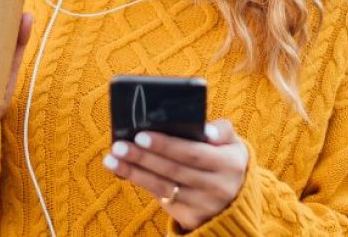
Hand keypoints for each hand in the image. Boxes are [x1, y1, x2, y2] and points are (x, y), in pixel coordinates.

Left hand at [102, 120, 248, 231]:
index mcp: (229, 164)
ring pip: (163, 187)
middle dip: (144, 157)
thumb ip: (222, 131)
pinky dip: (140, 182)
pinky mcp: (191, 217)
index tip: (142, 135)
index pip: (193, 153)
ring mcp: (203, 205)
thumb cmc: (225, 162)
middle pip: (173, 170)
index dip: (166, 145)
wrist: (236, 200)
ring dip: (134, 172)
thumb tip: (205, 129)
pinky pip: (161, 198)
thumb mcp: (233, 144)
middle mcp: (218, 188)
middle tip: (120, 145)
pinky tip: (122, 171)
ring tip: (112, 158)